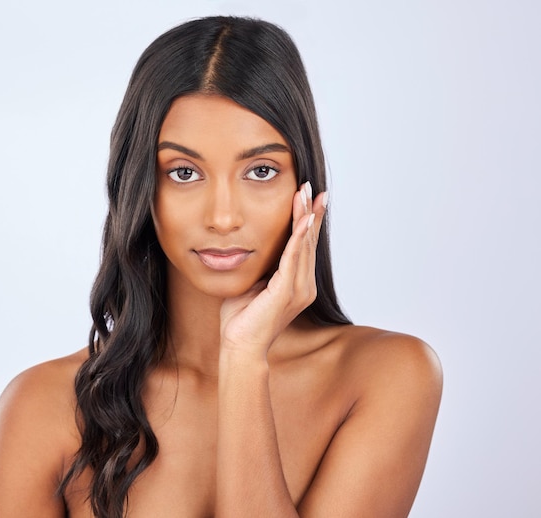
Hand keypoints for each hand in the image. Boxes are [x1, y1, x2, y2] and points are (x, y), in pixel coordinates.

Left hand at [219, 181, 327, 359]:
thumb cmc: (242, 318)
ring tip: (306, 194)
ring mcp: (298, 289)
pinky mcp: (287, 292)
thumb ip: (261, 267)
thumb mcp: (253, 283)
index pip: (304, 246)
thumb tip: (256, 245)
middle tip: (311, 187)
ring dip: (305, 217)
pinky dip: (299, 237)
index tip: (310, 198)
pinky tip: (304, 219)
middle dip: (310, 212)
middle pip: (309, 242)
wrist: (240, 346)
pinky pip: (294, 258)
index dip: (307, 221)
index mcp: (296, 284)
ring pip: (304, 246)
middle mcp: (303, 285)